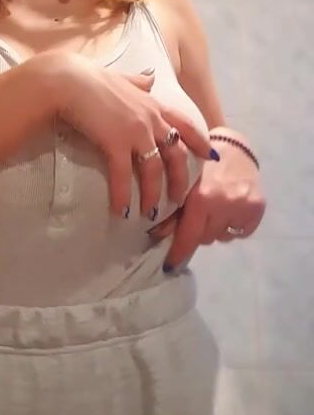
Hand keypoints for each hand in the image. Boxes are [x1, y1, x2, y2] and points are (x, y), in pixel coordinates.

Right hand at [42, 51, 214, 218]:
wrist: (69, 81)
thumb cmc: (90, 79)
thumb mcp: (122, 78)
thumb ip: (138, 82)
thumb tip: (150, 78)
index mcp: (153, 103)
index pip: (185, 123)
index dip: (199, 141)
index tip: (209, 156)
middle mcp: (150, 118)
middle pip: (175, 153)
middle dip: (180, 179)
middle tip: (179, 199)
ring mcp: (135, 131)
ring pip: (153, 169)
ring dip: (153, 193)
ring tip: (150, 212)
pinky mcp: (115, 143)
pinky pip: (122, 175)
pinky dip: (123, 194)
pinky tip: (120, 210)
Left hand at [149, 131, 265, 270]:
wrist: (233, 147)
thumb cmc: (201, 164)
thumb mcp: (182, 183)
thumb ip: (171, 210)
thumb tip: (156, 236)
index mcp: (203, 198)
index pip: (189, 236)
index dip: (178, 252)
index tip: (170, 266)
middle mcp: (225, 204)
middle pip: (205, 238)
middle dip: (197, 231)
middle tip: (195, 217)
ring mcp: (244, 207)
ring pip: (222, 236)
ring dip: (214, 228)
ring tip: (213, 210)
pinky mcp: (258, 209)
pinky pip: (240, 232)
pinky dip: (232, 226)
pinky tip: (228, 210)